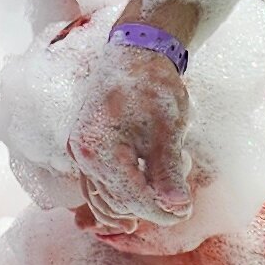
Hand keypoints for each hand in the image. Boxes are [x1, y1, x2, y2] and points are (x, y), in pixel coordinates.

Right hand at [67, 43, 193, 233]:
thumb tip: (178, 208)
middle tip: (180, 203)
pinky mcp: (84, 149)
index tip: (185, 211)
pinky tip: (141, 197)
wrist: (135, 53)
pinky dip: (118, 195)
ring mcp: (79, 152)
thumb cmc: (151, 85)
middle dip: (150, 206)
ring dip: (134, 203)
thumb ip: (168, 173)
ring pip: (103, 198)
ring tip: (164, 197)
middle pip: (116, 202)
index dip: (160, 210)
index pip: (131, 197)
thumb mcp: (167, 130)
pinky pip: (96, 185)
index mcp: (99, 148)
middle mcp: (81, 154)